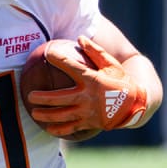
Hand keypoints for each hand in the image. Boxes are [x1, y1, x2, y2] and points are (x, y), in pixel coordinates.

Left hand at [27, 36, 148, 135]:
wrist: (136, 105)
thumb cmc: (121, 82)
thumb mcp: (112, 65)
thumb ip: (95, 52)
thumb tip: (80, 38)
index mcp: (93, 80)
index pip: (72, 66)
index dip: (58, 59)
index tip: (47, 53)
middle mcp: (88, 97)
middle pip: (60, 98)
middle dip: (43, 98)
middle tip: (30, 96)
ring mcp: (88, 112)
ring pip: (62, 115)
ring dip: (46, 115)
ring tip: (34, 113)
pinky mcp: (89, 123)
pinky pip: (70, 128)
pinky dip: (58, 129)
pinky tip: (47, 129)